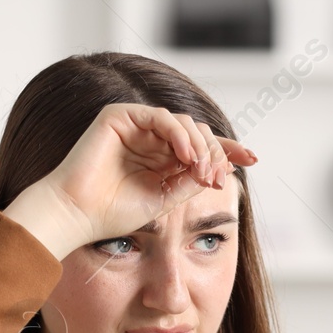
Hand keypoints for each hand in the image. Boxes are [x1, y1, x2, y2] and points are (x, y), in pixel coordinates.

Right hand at [15, 103, 258, 256]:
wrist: (79, 215)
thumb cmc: (114, 214)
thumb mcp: (165, 200)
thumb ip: (191, 181)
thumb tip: (222, 168)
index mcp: (162, 159)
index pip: (202, 147)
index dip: (228, 150)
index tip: (253, 159)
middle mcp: (152, 140)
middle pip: (198, 133)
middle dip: (215, 152)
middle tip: (219, 178)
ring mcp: (136, 126)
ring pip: (184, 124)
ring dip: (200, 146)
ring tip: (202, 170)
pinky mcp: (120, 117)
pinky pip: (161, 117)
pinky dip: (179, 134)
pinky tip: (187, 156)